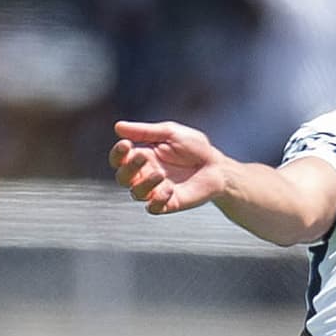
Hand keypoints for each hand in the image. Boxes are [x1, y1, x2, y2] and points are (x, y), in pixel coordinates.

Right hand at [109, 121, 226, 214]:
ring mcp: (156, 190)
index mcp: (143, 156)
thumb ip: (145, 132)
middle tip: (142, 157)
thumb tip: (118, 127)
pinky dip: (157, 200)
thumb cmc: (195, 147)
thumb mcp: (170, 133)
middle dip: (128, 168)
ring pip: (136, 194)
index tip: (127, 144)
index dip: (118, 154)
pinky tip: (170, 189)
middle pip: (122, 178)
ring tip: (160, 174)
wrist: (217, 166)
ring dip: (144, 184)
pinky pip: (153, 208)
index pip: (120, 159)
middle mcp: (145, 175)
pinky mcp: (169, 204)